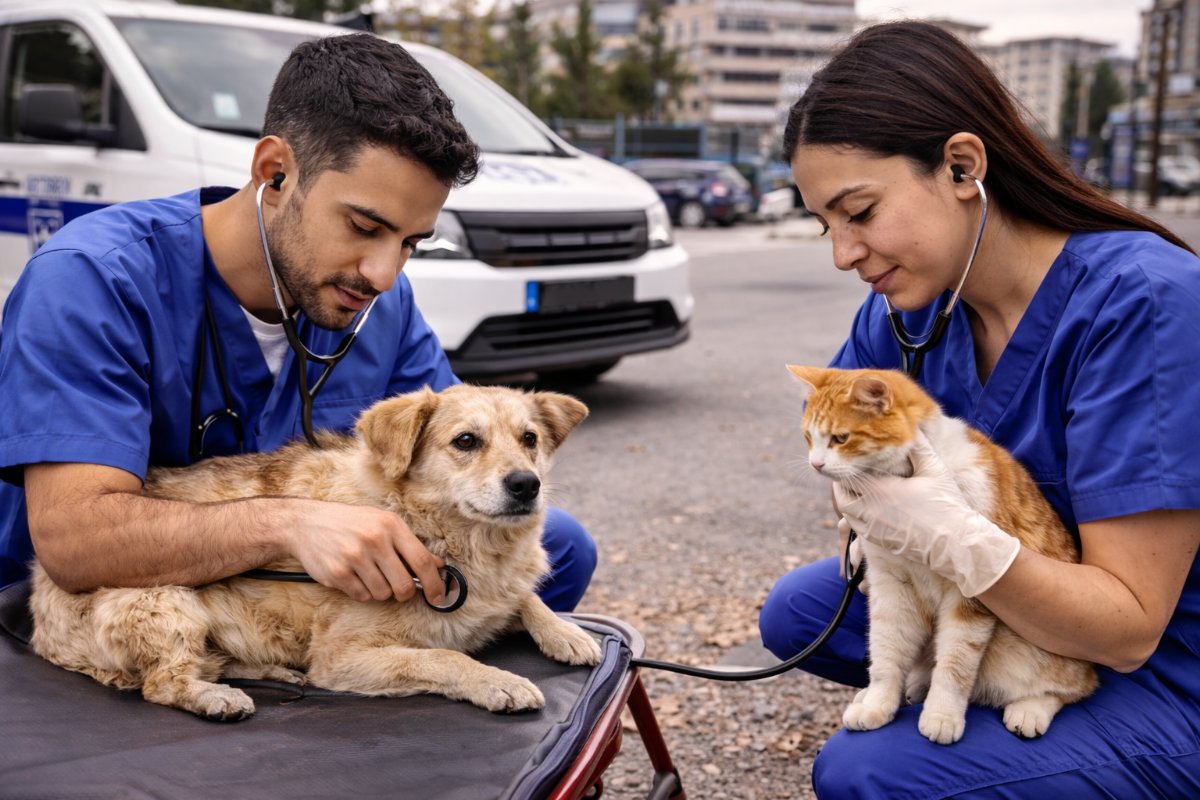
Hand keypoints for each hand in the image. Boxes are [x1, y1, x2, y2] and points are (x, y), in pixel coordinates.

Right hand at [286, 501, 445, 603]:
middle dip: (404, 593)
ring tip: (369, 574)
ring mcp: (355, 557)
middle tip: (399, 589)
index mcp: (390, 525)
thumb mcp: (382, 523)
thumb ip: (410, 544)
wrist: (306, 523)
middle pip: (403, 585)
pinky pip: (362, 596)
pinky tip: (355, 577)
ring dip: (380, 591)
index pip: (421, 560)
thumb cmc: (350, 523)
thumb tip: (439, 565)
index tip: (439, 596)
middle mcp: (374, 540)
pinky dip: (362, 592)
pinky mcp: (338, 573)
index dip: (434, 583)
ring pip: (383, 594)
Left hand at [831, 432, 1019, 597]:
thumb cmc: (946, 504)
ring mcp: (872, 528)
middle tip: (850, 472)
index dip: (847, 466)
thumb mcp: (934, 469)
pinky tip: (865, 506)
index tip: (851, 457)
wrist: (954, 543)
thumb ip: (919, 447)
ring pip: (846, 512)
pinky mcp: (877, 541)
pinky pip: (855, 526)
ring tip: (856, 487)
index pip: (849, 475)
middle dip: (842, 483)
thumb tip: (912, 426)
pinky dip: (853, 515)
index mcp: (881, 490)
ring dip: (847, 498)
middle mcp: (870, 511)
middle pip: (842, 495)